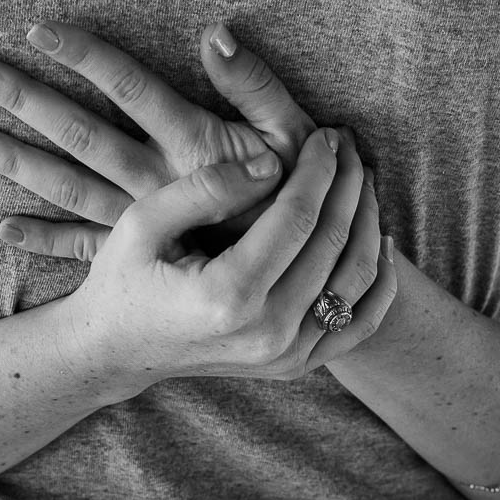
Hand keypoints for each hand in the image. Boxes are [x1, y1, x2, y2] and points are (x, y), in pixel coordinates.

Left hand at [0, 21, 327, 258]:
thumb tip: (215, 33)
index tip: (38, 29)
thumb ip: (257, 85)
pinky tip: (4, 229)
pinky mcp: (142, 254)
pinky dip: (43, 240)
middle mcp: (157, 182)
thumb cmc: (309, 194)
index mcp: (192, 145)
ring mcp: (143, 222)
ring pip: (68, 188)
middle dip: (28, 100)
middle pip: (81, 134)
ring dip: (17, 162)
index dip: (84, 55)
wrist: (313, 275)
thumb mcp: (297, 135)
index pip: (129, 87)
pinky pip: (82, 247)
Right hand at [60, 127, 396, 382]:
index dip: (318, 169)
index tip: (326, 134)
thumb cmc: (126, 276)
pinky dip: (380, 281)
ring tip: (362, 179)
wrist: (118, 350)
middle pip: (334, 242)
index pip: (298, 218)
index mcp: (227, 296)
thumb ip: (206, 187)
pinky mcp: (296, 365)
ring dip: (369, 220)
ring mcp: (286, 355)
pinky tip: (380, 239)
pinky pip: (360, 324)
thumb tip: (272, 163)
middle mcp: (266, 332)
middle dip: (349, 183)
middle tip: (350, 144)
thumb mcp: (142, 221)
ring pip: (357, 278)